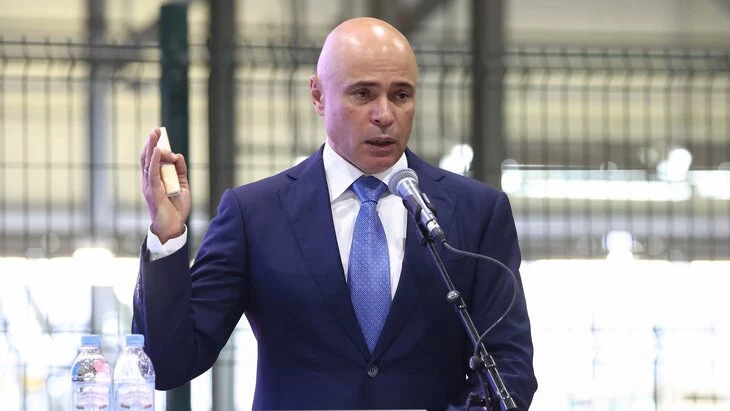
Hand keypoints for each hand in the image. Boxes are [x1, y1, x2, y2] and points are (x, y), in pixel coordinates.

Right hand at [140, 127, 190, 243]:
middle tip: (155, 130)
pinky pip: (153, 174)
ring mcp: (149, 185)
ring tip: (154, 135)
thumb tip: (178, 155)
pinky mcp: (153, 192)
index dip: (154, 145)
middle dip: (151, 143)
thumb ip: (180, 170)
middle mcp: (149, 180)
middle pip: (147, 158)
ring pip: (148, 163)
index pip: (152, 159)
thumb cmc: (176, 207)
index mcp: (154, 178)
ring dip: (151, 148)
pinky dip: (155, 162)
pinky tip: (158, 152)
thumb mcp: (182, 185)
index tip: (158, 133)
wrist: (173, 226)